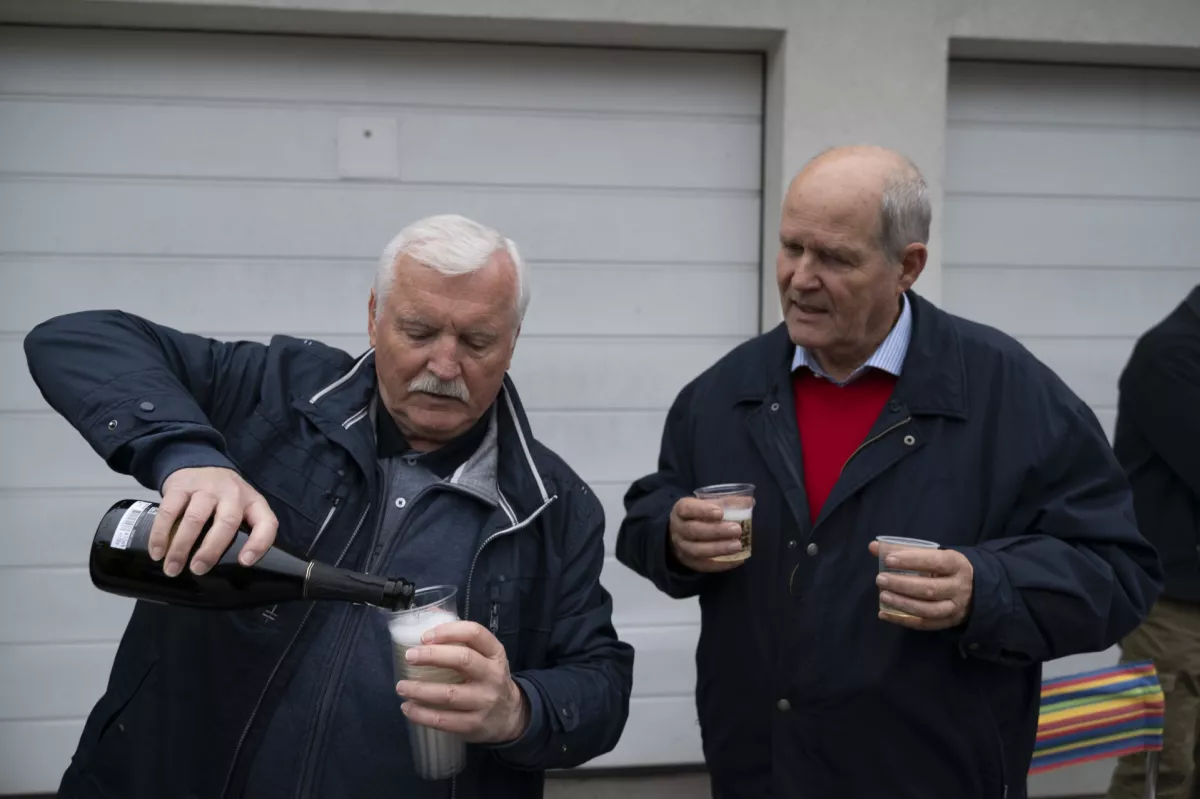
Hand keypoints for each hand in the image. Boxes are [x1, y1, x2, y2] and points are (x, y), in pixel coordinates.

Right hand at [150, 467, 276, 576]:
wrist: (199, 462)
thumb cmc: (223, 497)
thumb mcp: (241, 508)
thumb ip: (240, 531)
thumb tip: (228, 571)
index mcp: (253, 503)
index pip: (266, 523)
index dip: (258, 544)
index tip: (244, 562)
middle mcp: (233, 493)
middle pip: (226, 523)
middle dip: (211, 550)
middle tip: (197, 569)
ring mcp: (206, 487)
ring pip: (195, 518)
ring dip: (181, 547)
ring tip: (173, 568)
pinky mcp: (181, 485)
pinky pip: (169, 511)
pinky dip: (161, 534)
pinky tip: (157, 552)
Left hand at [397, 621, 529, 743]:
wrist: (511, 715)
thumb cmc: (488, 678)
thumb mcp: (485, 655)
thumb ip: (460, 637)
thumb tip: (429, 613)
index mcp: (495, 653)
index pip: (474, 633)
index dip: (448, 631)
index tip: (424, 636)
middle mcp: (493, 675)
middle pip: (463, 660)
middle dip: (432, 656)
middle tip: (409, 656)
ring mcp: (484, 701)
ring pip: (449, 694)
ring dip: (420, 690)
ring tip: (401, 686)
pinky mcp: (475, 725)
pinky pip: (444, 720)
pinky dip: (422, 715)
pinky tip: (408, 708)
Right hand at [669, 497, 743, 572]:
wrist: (681, 533)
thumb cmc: (698, 515)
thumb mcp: (707, 504)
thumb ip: (726, 502)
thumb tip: (750, 501)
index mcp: (680, 510)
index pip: (687, 509)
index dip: (702, 510)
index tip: (720, 512)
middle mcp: (678, 529)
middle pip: (693, 530)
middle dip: (716, 531)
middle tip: (737, 529)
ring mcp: (682, 547)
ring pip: (697, 550)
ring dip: (719, 548)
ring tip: (738, 546)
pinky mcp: (689, 562)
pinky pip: (704, 566)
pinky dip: (721, 564)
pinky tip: (737, 560)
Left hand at [869, 541, 973, 630]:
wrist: (974, 588)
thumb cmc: (945, 567)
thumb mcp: (932, 554)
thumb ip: (903, 550)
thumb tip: (873, 547)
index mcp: (957, 564)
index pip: (935, 562)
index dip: (911, 561)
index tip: (888, 560)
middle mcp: (959, 587)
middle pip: (930, 589)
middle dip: (902, 584)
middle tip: (880, 579)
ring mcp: (955, 607)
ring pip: (929, 610)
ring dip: (903, 604)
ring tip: (883, 596)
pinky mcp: (949, 622)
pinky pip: (925, 624)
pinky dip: (903, 620)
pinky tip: (884, 614)